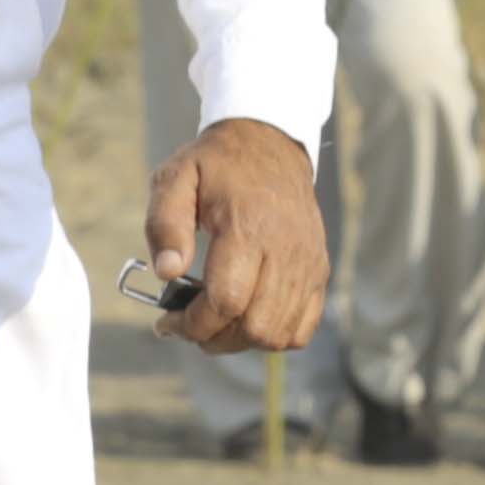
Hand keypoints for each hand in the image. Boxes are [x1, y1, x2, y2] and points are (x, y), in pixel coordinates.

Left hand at [143, 119, 324, 354]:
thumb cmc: (217, 164)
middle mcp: (285, 250)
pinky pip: (303, 328)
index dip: (192, 325)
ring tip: (215, 323)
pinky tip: (247, 318)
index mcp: (246, 228)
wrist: (271, 143)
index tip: (166, 323)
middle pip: (255, 326)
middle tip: (190, 324)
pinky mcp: (318, 270)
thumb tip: (168, 273)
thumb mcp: (176, 178)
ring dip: (241, 341)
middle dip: (215, 338)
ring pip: (279, 334)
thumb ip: (165, 224)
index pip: (226, 302)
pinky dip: (273, 335)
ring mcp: (307, 263)